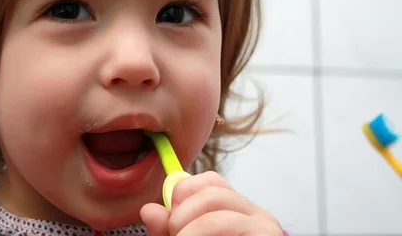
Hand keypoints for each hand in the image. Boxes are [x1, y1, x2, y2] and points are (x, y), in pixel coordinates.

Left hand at [140, 171, 283, 235]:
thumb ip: (167, 232)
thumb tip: (148, 209)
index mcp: (237, 212)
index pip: (211, 181)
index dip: (183, 193)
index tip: (171, 219)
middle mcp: (256, 216)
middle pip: (211, 193)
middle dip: (181, 215)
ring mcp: (265, 230)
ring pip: (216, 213)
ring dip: (190, 231)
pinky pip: (226, 229)